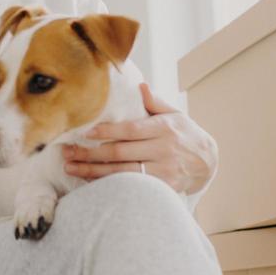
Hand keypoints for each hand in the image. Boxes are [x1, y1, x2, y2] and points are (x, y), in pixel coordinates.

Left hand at [62, 83, 217, 193]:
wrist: (207, 162)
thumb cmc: (185, 133)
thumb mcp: (175, 113)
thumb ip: (156, 102)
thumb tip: (141, 86)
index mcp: (164, 128)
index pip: (130, 130)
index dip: (107, 132)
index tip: (85, 132)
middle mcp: (163, 150)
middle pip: (120, 153)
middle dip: (90, 154)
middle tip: (68, 153)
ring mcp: (163, 171)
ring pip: (121, 173)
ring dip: (93, 171)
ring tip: (71, 167)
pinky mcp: (162, 188)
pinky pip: (129, 187)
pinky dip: (108, 184)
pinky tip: (90, 180)